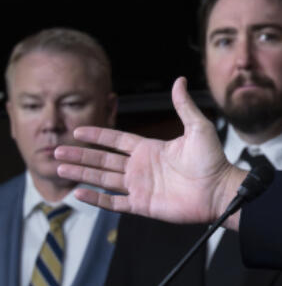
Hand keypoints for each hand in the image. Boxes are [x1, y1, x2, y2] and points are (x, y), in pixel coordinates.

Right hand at [54, 77, 246, 225]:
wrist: (220, 190)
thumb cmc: (213, 160)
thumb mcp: (198, 128)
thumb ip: (183, 106)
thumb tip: (179, 81)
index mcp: (150, 149)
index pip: (116, 140)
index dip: (97, 136)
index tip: (78, 131)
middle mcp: (141, 167)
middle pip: (103, 160)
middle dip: (80, 155)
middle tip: (57, 150)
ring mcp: (140, 186)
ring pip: (103, 179)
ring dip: (81, 173)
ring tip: (60, 167)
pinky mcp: (142, 204)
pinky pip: (114, 202)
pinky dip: (96, 199)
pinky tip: (79, 193)